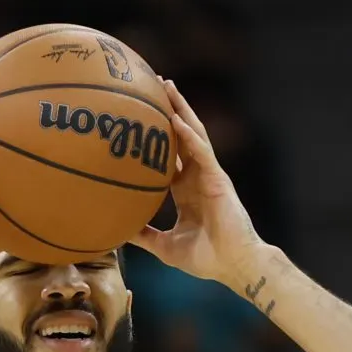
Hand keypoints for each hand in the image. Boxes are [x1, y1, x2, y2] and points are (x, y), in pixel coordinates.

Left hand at [130, 79, 263, 282]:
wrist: (234, 266)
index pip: (171, 156)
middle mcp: (198, 177)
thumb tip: (118, 232)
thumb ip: (144, 235)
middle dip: (170, 109)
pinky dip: (191, 137)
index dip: (158, 136)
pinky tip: (178, 120)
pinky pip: (203, 153)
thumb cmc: (206, 258)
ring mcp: (210, 176)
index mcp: (187, 190)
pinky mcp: (219, 180)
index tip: (141, 118)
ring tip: (167, 86)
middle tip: (154, 84)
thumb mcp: (165, 246)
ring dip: (181, 109)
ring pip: (195, 134)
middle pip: (183, 135)